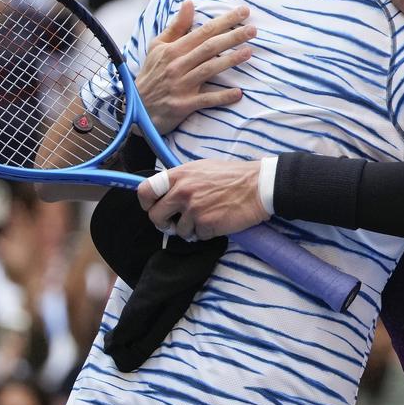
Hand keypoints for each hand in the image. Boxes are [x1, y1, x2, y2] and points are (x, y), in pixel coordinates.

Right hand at [136, 2, 254, 133]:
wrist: (136, 106)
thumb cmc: (152, 73)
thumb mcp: (158, 47)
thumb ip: (176, 26)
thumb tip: (189, 3)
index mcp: (173, 49)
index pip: (203, 31)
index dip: (224, 21)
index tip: (243, 12)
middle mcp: (177, 65)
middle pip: (209, 48)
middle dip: (232, 37)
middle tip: (253, 29)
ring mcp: (181, 86)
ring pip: (209, 70)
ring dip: (229, 61)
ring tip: (249, 52)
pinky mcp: (183, 105)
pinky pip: (206, 100)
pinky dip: (222, 97)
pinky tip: (239, 93)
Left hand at [136, 159, 268, 239]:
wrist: (258, 186)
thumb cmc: (233, 176)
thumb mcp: (202, 168)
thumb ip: (182, 179)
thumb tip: (167, 191)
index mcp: (179, 175)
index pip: (145, 190)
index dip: (146, 202)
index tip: (152, 207)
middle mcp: (182, 192)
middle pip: (155, 216)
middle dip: (164, 223)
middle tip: (174, 223)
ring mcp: (193, 209)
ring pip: (178, 230)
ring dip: (190, 229)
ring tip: (205, 219)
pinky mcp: (206, 225)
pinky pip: (197, 236)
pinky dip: (205, 233)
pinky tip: (217, 222)